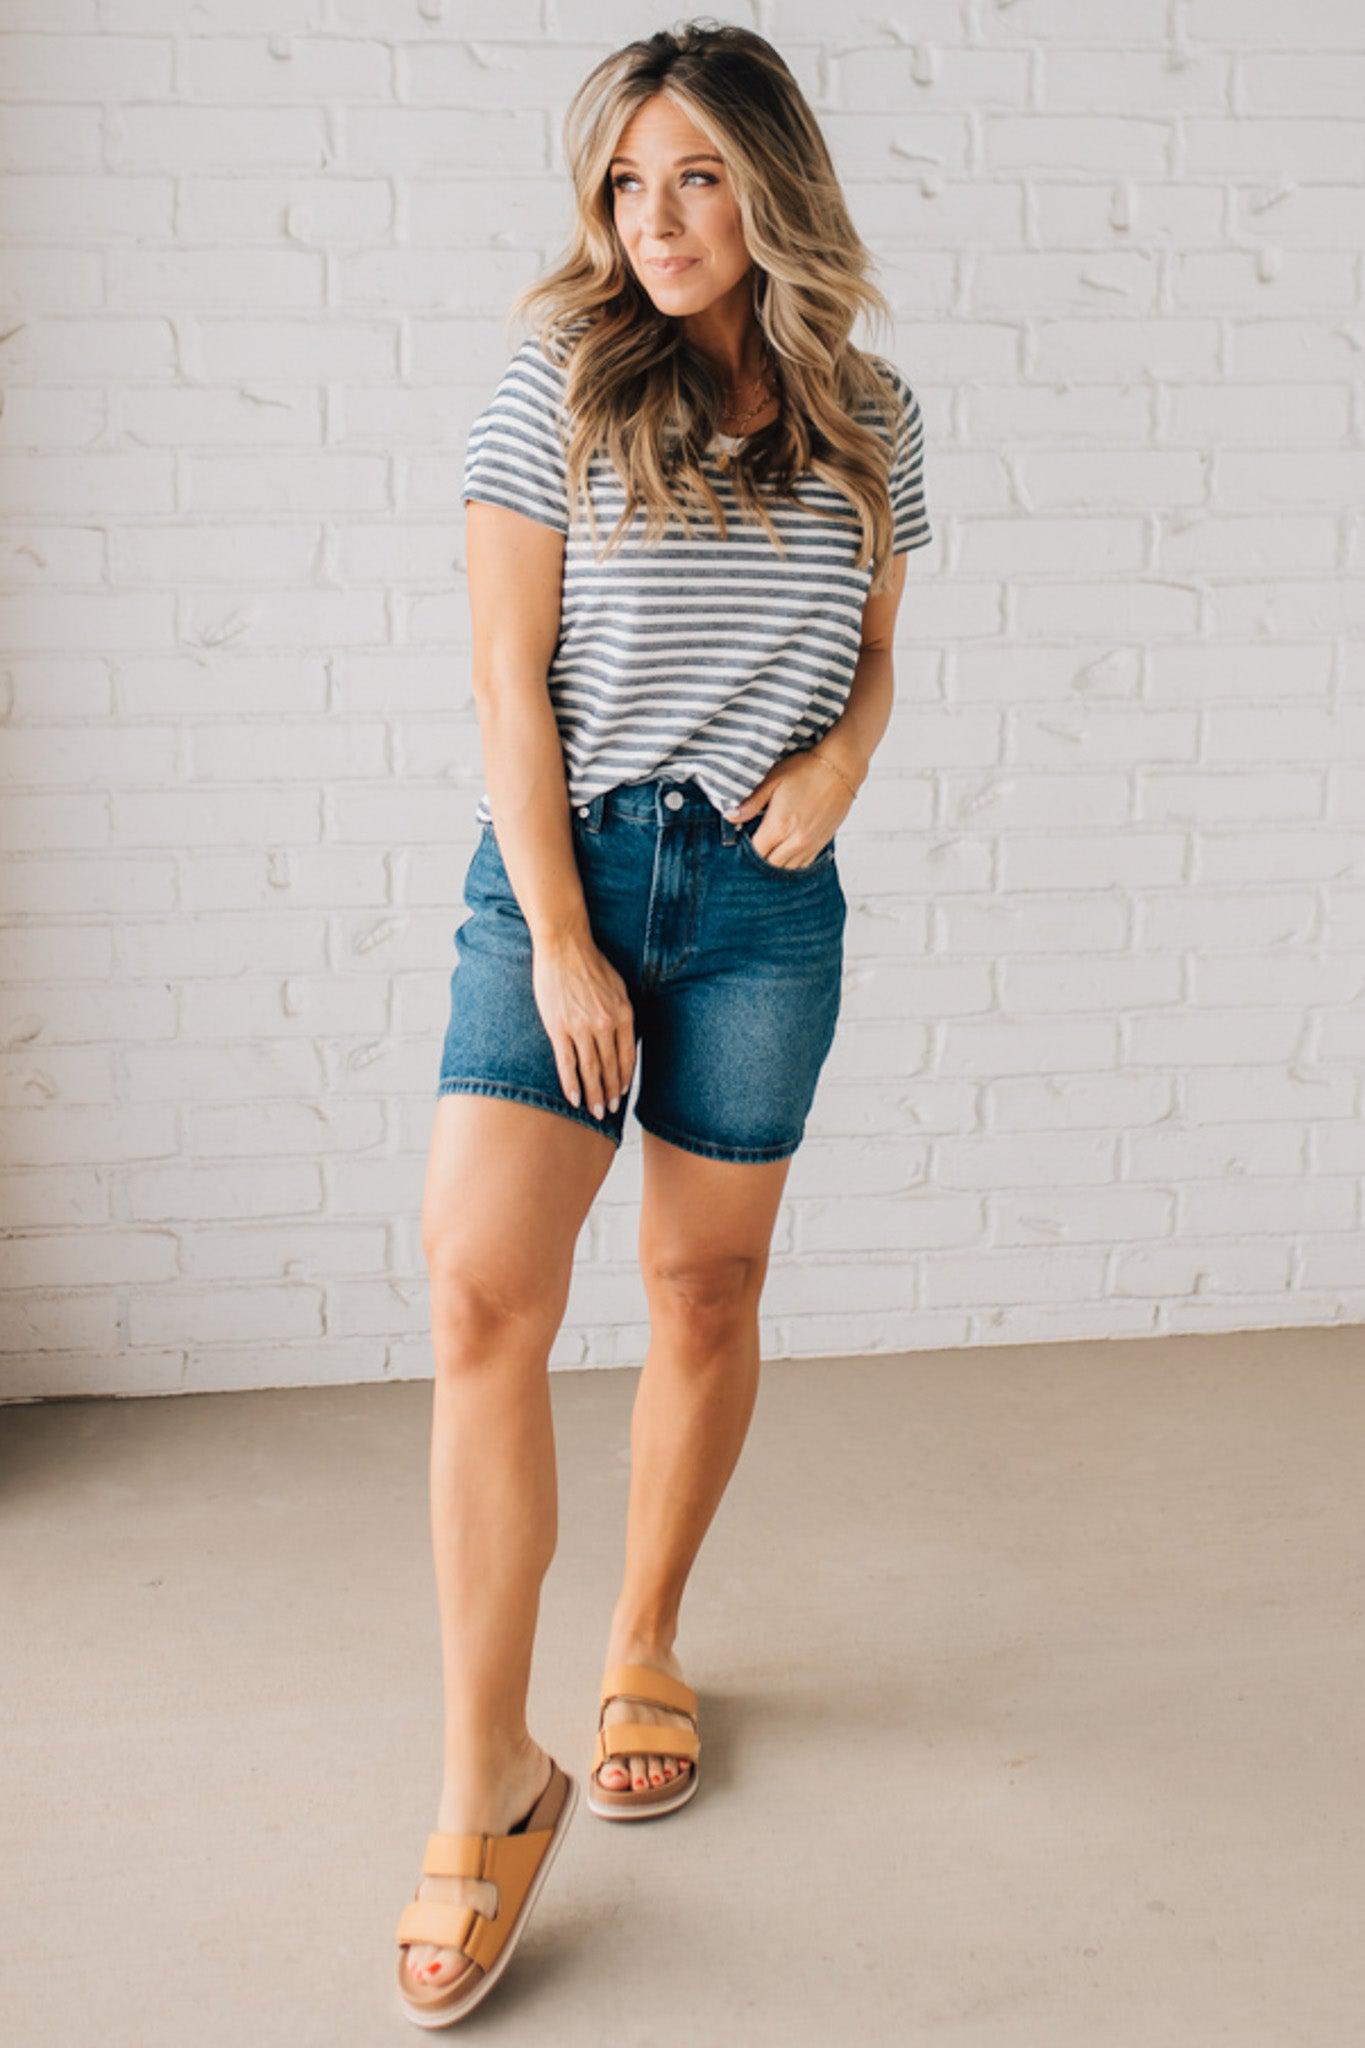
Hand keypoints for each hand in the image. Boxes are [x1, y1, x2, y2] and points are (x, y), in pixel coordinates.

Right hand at [532, 930, 636, 1120]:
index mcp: (623, 1014)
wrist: (564, 946)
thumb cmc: (591, 964)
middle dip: (610, 1093)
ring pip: (590, 1070)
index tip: (621, 1093)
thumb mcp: (618, 987)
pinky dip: (571, 1083)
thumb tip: (623, 1038)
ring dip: (593, 1094)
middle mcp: (604, 1024)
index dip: (624, 1078)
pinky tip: (574, 1099)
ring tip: (595, 1112)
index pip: (627, 1056)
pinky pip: (566, 1062)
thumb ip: (622, 1014)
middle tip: (609, 1111)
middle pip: (609, 1067)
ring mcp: (581, 1027)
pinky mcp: (559, 1028)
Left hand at [724, 748, 861, 868]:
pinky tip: (784, 855)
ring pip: (786, 870)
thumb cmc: (806, 770)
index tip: (739, 844)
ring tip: (766, 854)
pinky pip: (802, 865)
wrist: (840, 769)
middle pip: (769, 866)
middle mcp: (795, 841)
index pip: (755, 852)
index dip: (744, 851)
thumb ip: (751, 802)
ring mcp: (810, 844)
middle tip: (750, 850)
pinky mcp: (821, 844)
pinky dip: (791, 864)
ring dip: (774, 865)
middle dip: (757, 861)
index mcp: (779, 825)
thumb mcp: (773, 780)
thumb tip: (730, 817)